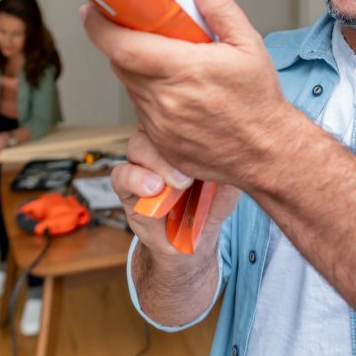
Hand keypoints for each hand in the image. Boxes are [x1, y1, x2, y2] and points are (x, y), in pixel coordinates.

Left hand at [82, 0, 293, 191]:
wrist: (267, 153)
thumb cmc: (259, 101)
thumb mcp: (248, 44)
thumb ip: (218, 7)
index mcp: (184, 71)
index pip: (122, 46)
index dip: (99, 26)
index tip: (93, 11)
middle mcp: (166, 99)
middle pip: (121, 63)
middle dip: (125, 43)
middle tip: (143, 30)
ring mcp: (159, 125)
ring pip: (131, 86)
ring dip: (140, 70)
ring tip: (172, 65)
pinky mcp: (159, 142)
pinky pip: (141, 111)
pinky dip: (151, 96)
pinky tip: (178, 93)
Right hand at [110, 130, 240, 253]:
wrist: (192, 241)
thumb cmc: (210, 205)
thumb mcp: (229, 186)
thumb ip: (229, 168)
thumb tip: (234, 150)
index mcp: (182, 138)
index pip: (177, 114)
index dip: (187, 119)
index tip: (208, 137)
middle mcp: (159, 146)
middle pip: (156, 126)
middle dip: (174, 144)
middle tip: (193, 172)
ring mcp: (142, 165)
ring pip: (138, 146)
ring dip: (157, 163)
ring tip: (177, 184)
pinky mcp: (127, 188)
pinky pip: (121, 174)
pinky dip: (135, 179)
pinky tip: (154, 190)